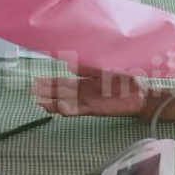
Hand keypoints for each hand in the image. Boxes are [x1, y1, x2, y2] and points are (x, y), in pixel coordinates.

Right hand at [33, 69, 147, 117]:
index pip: (64, 83)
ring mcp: (89, 102)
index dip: (51, 83)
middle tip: (33, 92)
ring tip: (41, 103)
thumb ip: (88, 68)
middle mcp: (85, 93)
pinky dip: (69, 110)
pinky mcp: (96, 110)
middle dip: (48, 93)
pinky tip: (59, 109)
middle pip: (62, 93)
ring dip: (54, 103)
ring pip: (67, 103)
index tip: (37, 82)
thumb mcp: (105, 70)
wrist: (142, 94)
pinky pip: (79, 110)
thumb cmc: (126, 81)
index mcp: (86, 82)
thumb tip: (69, 64)